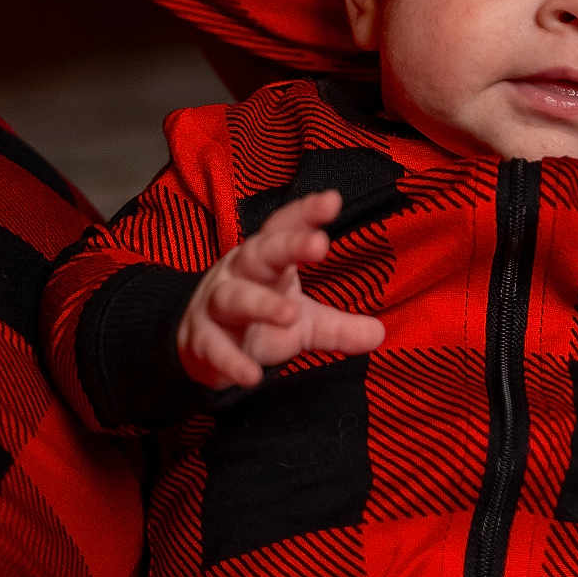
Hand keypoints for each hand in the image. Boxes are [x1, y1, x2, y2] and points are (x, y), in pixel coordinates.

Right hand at [176, 190, 384, 389]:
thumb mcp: (304, 323)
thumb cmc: (259, 321)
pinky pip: (215, 348)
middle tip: (320, 244)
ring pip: (235, 298)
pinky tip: (252, 375)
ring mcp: (217, 306)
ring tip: (290, 314)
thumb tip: (379, 333)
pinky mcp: (202, 341)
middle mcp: (240, 274)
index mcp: (266, 260)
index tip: (333, 200)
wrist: (198, 347)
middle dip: (288, 246)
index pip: (284, 228)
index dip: (306, 214)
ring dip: (261, 304)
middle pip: (261, 253)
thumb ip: (339, 327)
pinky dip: (232, 361)